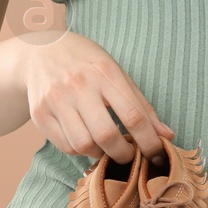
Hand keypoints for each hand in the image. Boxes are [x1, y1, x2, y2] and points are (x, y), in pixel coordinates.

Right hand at [21, 32, 174, 165]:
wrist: (41, 51)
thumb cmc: (87, 63)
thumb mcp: (117, 73)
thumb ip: (142, 105)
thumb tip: (167, 135)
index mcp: (105, 72)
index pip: (133, 115)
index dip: (149, 141)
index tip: (158, 154)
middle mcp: (79, 85)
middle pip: (106, 135)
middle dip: (124, 154)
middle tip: (130, 155)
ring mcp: (56, 99)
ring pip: (84, 145)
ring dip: (101, 154)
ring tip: (107, 146)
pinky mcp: (40, 113)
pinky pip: (66, 146)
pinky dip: (81, 151)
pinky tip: (87, 140)